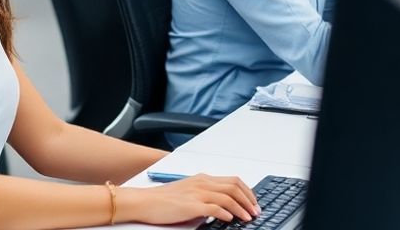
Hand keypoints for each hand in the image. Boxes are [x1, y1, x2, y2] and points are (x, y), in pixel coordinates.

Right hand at [121, 174, 259, 224]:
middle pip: (234, 186)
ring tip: (249, 218)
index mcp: (202, 178)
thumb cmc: (162, 199)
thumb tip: (221, 206)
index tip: (253, 202)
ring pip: (228, 197)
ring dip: (241, 208)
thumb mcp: (187, 193)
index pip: (232, 181)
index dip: (247, 191)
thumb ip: (204, 195)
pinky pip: (215, 208)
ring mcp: (197, 193)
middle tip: (256, 211)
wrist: (144, 201)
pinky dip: (226, 214)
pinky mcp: (191, 205)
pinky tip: (230, 220)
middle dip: (249, 199)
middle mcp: (202, 183)